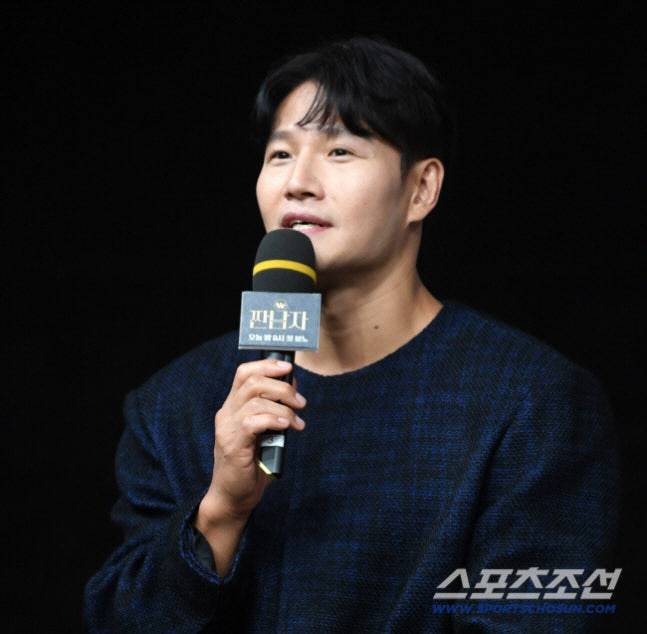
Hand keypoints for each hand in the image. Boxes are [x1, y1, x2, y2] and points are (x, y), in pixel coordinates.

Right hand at [201, 358, 306, 521]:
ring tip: (297, 421)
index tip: (288, 368)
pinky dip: (273, 419)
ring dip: (283, 406)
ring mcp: (227, 429)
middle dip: (282, 387)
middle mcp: (227, 413)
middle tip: (301, 402)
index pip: (244, 373)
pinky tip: (286, 427)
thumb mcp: (266, 432)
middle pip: (252, 381)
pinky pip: (253, 422)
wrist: (233, 497)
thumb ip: (275, 410)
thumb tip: (293, 387)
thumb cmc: (252, 465)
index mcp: (233, 407)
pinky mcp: (233, 445)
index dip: (267, 365)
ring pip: (255, 400)